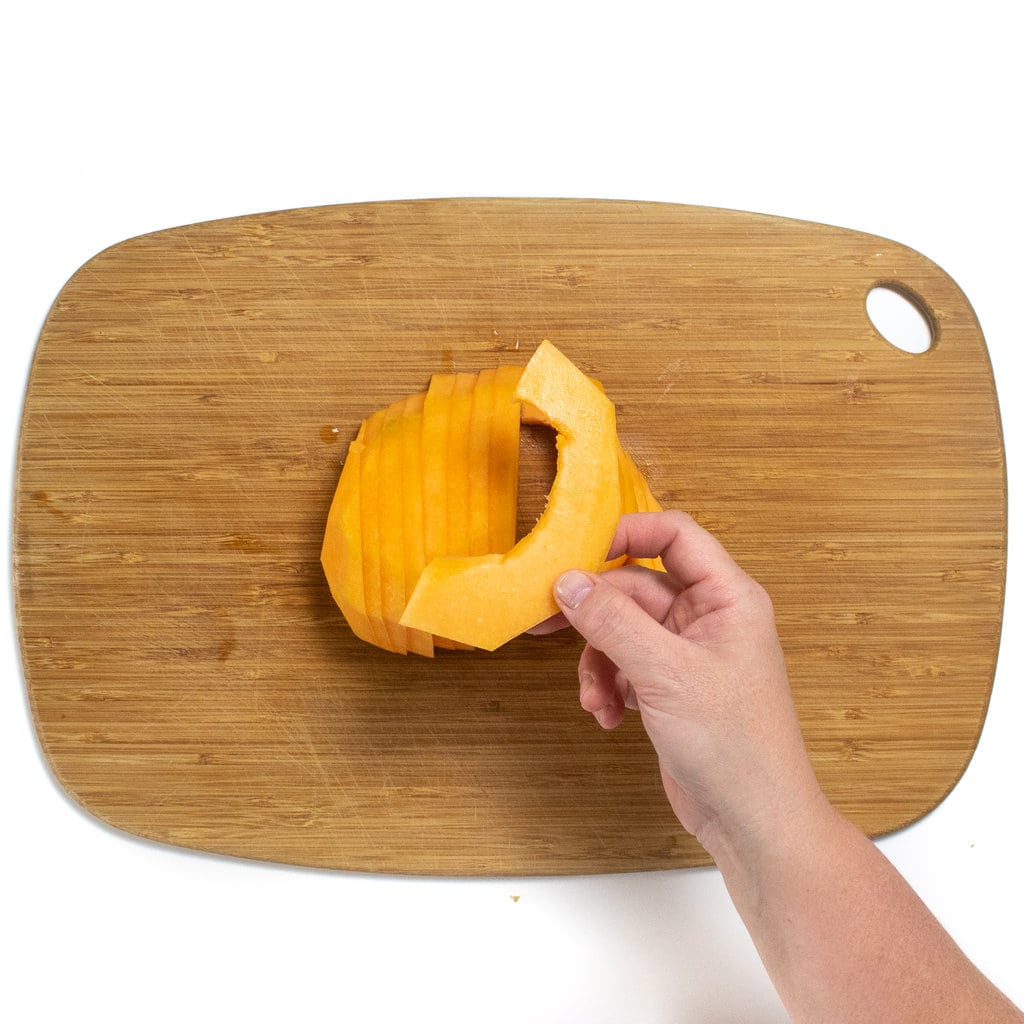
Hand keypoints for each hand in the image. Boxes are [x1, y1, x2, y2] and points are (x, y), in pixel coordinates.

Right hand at [546, 511, 822, 847]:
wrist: (754, 822)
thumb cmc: (735, 745)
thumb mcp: (666, 674)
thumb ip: (613, 622)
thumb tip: (566, 581)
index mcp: (726, 596)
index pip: (673, 534)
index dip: (625, 533)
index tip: (576, 553)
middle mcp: (708, 617)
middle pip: (635, 587)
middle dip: (594, 614)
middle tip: (544, 623)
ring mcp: (688, 653)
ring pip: (622, 630)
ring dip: (598, 661)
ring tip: (594, 698)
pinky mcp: (670, 686)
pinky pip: (624, 664)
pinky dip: (608, 685)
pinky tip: (609, 716)